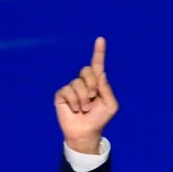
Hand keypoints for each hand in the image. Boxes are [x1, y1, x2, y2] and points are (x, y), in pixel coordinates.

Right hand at [54, 37, 117, 153]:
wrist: (87, 132)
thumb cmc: (100, 118)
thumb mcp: (111, 105)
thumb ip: (107, 88)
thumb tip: (101, 73)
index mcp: (97, 83)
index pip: (97, 65)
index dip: (99, 52)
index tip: (101, 39)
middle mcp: (84, 82)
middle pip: (87, 71)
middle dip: (92, 85)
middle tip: (93, 98)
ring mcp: (72, 88)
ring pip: (77, 83)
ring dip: (84, 99)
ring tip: (85, 109)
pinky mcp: (61, 95)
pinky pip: (67, 91)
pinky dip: (74, 102)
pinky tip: (75, 109)